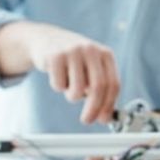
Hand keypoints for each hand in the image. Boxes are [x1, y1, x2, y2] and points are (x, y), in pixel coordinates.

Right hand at [0, 21, 119, 123]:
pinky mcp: (55, 56)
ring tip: (69, 86)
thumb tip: (106, 118)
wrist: (46, 39)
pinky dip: (58, 87)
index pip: (113, 84)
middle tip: (87, 120)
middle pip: (98, 87)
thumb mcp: (91, 70)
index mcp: (106, 54)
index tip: (103, 119)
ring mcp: (73, 51)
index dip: (109, 105)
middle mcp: (91, 50)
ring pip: (77, 90)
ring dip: (72, 96)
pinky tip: (57, 74)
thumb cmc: (74, 61)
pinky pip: (59, 85)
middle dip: (93, 109)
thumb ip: (101, 90)